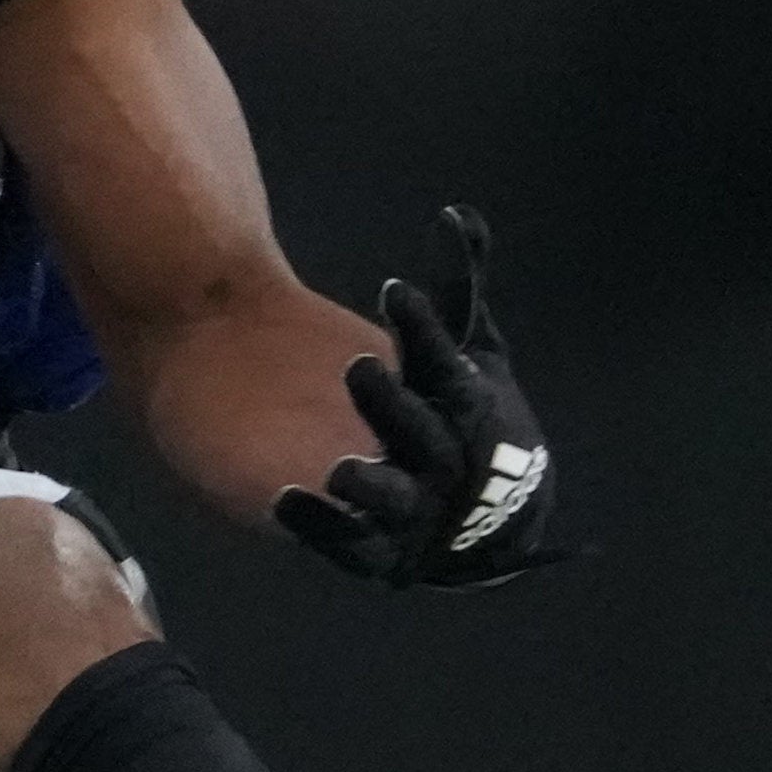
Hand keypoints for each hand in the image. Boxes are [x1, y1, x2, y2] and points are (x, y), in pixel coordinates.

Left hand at [274, 207, 565, 588]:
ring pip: (394, 503)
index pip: (450, 368)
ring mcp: (416, 515)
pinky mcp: (381, 554)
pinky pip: (350, 547)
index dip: (424, 330)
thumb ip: (457, 291)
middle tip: (358, 366)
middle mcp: (447, 465)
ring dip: (368, 485)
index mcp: (468, 410)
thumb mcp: (470, 354)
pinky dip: (319, 528)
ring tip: (339, 468)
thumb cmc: (470, 419)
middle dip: (393, 405)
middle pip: (424, 437)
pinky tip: (280, 502)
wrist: (490, 517)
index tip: (391, 290)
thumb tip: (460, 217)